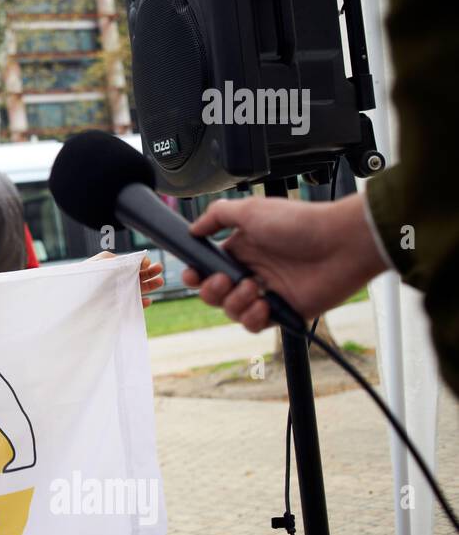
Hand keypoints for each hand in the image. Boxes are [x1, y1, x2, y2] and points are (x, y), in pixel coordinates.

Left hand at [90, 251, 165, 308]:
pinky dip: (141, 304)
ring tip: (160, 281)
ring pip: (140, 289)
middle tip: (160, 268)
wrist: (75, 296)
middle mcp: (121, 281)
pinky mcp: (120, 307)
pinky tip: (147, 300)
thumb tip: (129, 260)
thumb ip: (111, 259)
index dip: (142, 262)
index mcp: (117, 269)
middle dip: (151, 272)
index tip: (146, 262)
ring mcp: (122, 294)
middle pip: (140, 275)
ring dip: (151, 285)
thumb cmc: (84, 277)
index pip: (133, 265)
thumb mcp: (97, 264)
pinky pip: (134, 306)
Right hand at [181, 193, 387, 332]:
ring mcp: (267, 292)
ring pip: (231, 310)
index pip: (207, 267)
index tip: (193, 273)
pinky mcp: (283, 311)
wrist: (342, 244)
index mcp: (242, 248)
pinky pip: (254, 324)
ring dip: (235, 302)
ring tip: (256, 288)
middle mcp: (252, 270)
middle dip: (212, 290)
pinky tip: (264, 305)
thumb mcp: (251, 209)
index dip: (195, 274)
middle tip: (225, 280)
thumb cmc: (301, 224)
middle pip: (213, 292)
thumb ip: (217, 215)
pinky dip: (253, 318)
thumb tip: (193, 229)